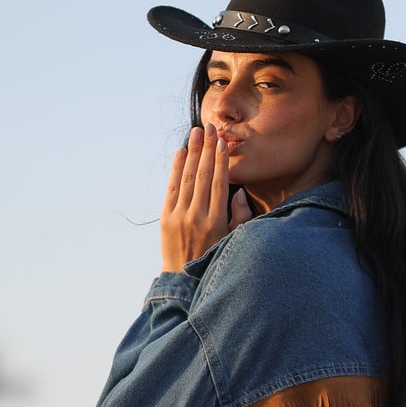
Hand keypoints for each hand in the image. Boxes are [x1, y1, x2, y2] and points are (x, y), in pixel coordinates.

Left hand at [160, 123, 251, 271]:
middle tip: (210, 127)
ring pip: (187, 178)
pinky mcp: (166, 218)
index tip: (222, 142)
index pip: (218, 184)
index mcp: (216, 223)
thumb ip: (239, 216)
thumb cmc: (214, 257)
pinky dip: (176, 169)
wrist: (183, 279)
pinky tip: (182, 152)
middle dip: (207, 149)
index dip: (220, 161)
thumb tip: (238, 191)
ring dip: (192, 153)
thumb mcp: (233, 240)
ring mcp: (179, 217)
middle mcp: (197, 217)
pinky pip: (172, 188)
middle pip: (202, 176)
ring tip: (197, 133)